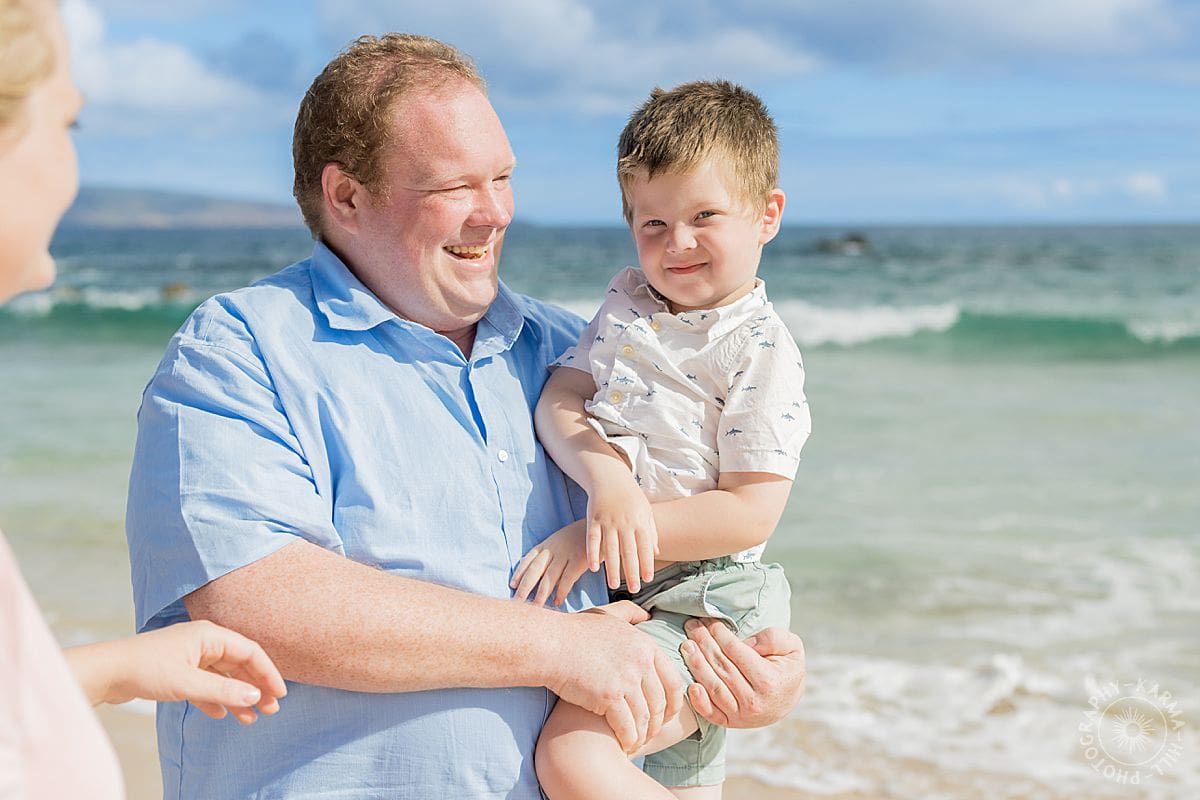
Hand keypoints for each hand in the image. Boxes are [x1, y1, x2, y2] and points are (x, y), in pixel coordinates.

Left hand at [66, 620, 286, 724]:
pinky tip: (221, 715)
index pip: (250, 652)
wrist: (105, 672)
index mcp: (210, 635)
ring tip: (250, 719)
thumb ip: (224, 689)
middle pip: (239, 664)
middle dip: (255, 687)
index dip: (268, 673)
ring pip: (223, 677)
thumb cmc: (146, 669)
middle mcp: (204, 642)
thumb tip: (256, 696)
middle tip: (270, 710)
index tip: (280, 694)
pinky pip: (206, 685)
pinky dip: (215, 699)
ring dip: (237, 697)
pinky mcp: (178, 671)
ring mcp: (190, 656)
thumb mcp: (188, 682)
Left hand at [510, 520, 590, 605]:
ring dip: (540, 594)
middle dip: (524, 587)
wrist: (602, 528)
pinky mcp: (579, 560)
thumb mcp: (560, 539)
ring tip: (535, 608)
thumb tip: (533, 566)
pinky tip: (557, 602)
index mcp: (547, 544)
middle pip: (534, 570)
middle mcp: (553, 549)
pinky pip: (567, 579)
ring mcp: (566, 554)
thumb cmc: (580, 536)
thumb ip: (548, 552)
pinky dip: (561, 591)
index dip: (519, 572)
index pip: (528, 559)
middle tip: (517, 602)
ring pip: (548, 577)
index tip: (512, 585)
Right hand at [544, 601, 683, 752]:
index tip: (668, 715)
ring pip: (645, 717)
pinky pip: (627, 726)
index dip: (674, 703)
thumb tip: (647, 614)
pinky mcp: (609, 696)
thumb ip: (630, 614)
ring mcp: (626, 679)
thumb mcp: (608, 614)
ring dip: (643, 735)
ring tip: (637, 742)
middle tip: (651, 734)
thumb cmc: (576, 632)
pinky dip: (629, 739)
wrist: (551, 645)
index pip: (673, 680)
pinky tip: (625, 745)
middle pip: (660, 702)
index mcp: (645, 645)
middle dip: (657, 723)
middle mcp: (641, 662)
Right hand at [584, 468, 656, 592]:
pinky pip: (592, 539)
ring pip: (610, 548)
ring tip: (614, 585)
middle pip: (628, 551)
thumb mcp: (646, 512)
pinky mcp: (593, 519)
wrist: (611, 478)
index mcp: (640, 521)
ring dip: (612, 568)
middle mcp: (625, 522)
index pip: (645, 547)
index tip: (647, 579)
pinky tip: (593, 568)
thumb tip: (657, 553)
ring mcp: (608, 521)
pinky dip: (592, 553)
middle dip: (632, 571)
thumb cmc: (631, 498)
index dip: (646, 563)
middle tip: (634, 589)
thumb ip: (651, 532)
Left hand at [680, 620, 804, 727]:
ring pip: (713, 687)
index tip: (709, 620)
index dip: (719, 633)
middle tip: (691, 626)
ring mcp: (742, 714)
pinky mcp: (732, 722)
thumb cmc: (787, 668)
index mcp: (768, 680)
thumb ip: (773, 639)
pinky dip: (699, 701)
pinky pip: (711, 714)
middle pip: (721, 666)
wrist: (789, 698)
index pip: (735, 651)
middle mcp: (754, 700)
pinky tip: (690, 686)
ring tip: (686, 646)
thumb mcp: (792, 647)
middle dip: (703, 643)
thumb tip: (746, 643)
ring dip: (696, 664)